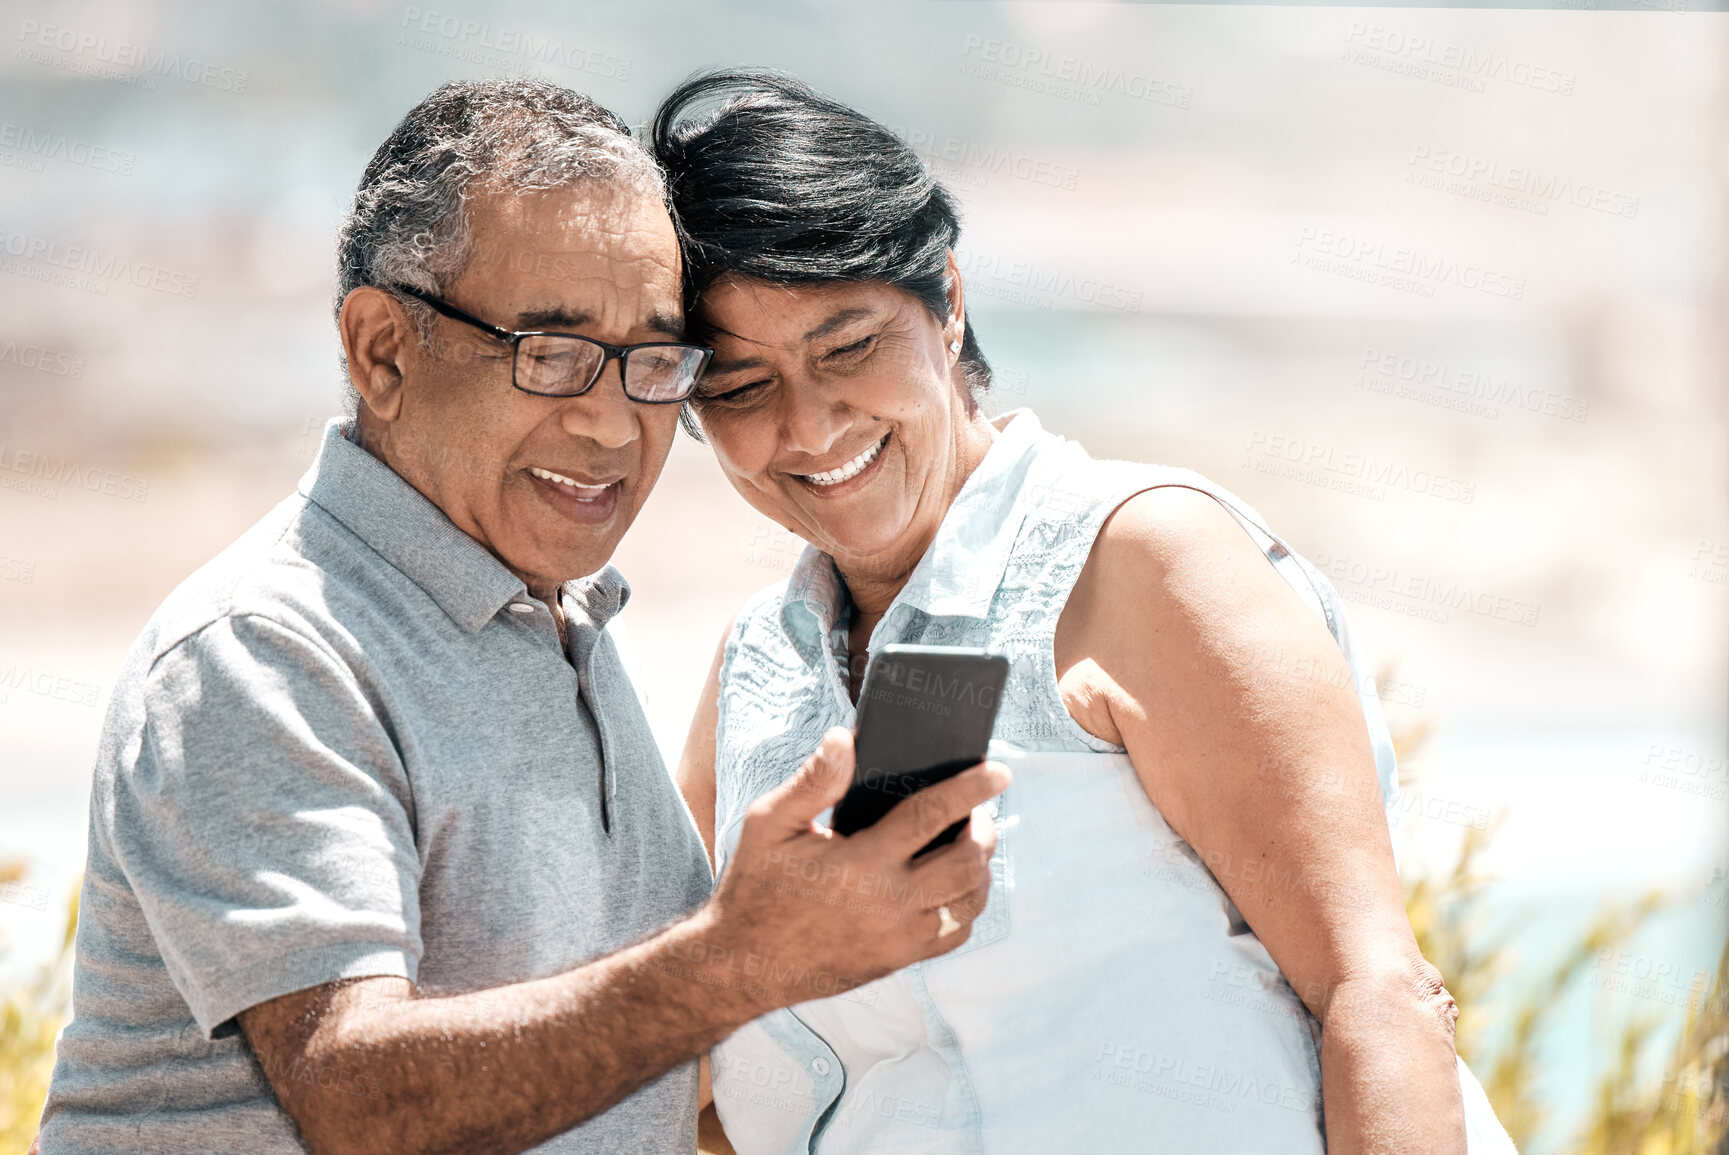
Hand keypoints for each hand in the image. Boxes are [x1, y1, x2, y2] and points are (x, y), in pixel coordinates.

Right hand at [706, 727, 1008, 1005]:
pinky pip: (954, 934)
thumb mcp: (770, 824)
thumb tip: (845, 739)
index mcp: (861, 864)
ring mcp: (899, 938)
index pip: (932, 816)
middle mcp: (889, 904)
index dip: (971, 789)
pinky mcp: (899, 960)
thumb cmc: (756, 886)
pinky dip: (965, 906)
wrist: (742, 964)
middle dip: (983, 830)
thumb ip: (813, 781)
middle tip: (975, 813)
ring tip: (968, 844)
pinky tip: (951, 885)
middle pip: (967, 863)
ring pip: (970, 902)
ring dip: (980, 868)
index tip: (1000, 772)